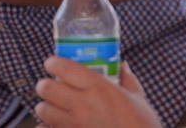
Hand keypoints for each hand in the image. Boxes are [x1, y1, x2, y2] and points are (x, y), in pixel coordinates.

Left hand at [34, 56, 161, 127]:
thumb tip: (122, 65)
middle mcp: (83, 105)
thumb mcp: (138, 100)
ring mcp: (76, 125)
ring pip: (42, 110)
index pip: (61, 66)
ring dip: (46, 107)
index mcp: (99, 88)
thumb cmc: (142, 126)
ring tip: (54, 107)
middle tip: (52, 87)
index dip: (52, 63)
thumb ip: (127, 80)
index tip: (53, 64)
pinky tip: (56, 126)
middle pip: (45, 87)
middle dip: (45, 85)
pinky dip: (47, 127)